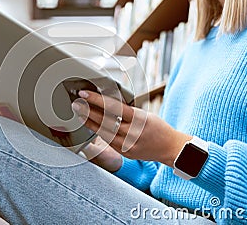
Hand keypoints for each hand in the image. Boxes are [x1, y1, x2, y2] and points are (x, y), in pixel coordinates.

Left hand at [72, 90, 191, 166]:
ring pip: (103, 133)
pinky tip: (91, 126)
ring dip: (89, 122)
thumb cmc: (157, 127)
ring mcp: (128, 145)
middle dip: (87, 111)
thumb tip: (106, 101)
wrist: (170, 148)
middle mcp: (132, 133)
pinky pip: (109, 141)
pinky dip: (99, 133)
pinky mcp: (125, 153)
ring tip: (80, 114)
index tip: (84, 94)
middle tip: (76, 104)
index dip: (96, 100)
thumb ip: (126, 110)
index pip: (112, 107)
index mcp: (138, 119)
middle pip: (104, 121)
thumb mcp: (144, 114)